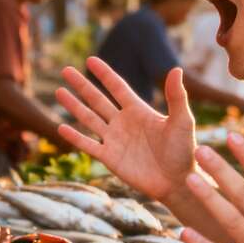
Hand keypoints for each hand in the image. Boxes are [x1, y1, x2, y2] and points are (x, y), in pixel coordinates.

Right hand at [55, 57, 195, 200]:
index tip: (90, 59)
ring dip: (74, 105)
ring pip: (89, 118)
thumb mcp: (182, 121)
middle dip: (82, 85)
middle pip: (97, 99)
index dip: (104, 74)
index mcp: (139, 111)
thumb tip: (176, 69)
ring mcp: (115, 140)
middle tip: (65, 70)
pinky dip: (75, 137)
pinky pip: (88, 145)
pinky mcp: (109, 158)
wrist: (178, 182)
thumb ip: (176, 96)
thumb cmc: (184, 151)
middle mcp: (123, 122)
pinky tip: (61, 127)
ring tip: (59, 91)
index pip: (117, 87)